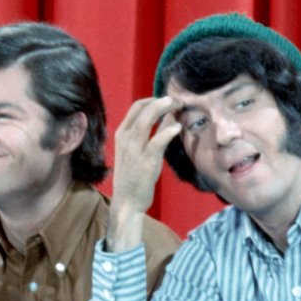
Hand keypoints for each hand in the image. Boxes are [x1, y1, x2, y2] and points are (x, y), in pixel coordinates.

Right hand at [108, 96, 180, 249]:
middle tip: (177, 101)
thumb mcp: (137, 151)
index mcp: (121, 134)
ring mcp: (134, 149)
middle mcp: (125, 138)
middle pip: (142, 109)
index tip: (168, 101)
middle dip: (161, 101)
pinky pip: (157, 140)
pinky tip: (178, 127)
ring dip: (164, 109)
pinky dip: (168, 131)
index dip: (154, 100)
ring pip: (147, 119)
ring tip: (178, 106)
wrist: (127, 201)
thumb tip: (169, 116)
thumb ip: (150, 133)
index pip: (136, 107)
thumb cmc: (133, 176)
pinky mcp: (146, 161)